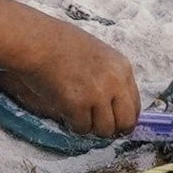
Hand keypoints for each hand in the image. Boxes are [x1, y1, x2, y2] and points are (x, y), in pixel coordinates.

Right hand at [4, 18, 141, 140]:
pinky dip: (73, 124)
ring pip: (104, 130)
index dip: (124, 118)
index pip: (135, 106)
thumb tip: (115, 106)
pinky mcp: (77, 105)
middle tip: (97, 126)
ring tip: (77, 113)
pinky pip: (81, 128)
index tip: (113, 121)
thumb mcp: (99, 55)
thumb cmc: (61, 45)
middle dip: (112, 129)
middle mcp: (114, 82)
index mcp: (122, 68)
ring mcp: (97, 95)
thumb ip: (110, 78)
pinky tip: (65, 109)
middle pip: (125, 123)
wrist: (37, 42)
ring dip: (90, 126)